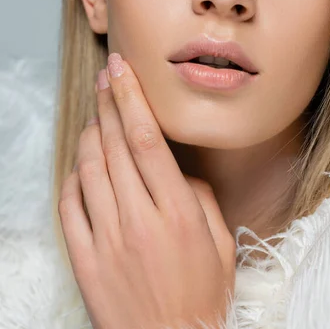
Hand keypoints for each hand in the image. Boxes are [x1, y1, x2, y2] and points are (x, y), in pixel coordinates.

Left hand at [58, 53, 235, 328]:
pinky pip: (69, 205)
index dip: (132, 97)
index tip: (123, 70)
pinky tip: (81, 161)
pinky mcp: (85, 259)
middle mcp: (138, 219)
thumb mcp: (221, 243)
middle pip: (114, 144)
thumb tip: (178, 170)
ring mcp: (107, 239)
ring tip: (95, 111)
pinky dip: (72, 175)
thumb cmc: (202, 297)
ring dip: (90, 132)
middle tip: (107, 75)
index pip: (147, 138)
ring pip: (89, 168)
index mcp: (177, 212)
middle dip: (109, 101)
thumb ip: (201, 198)